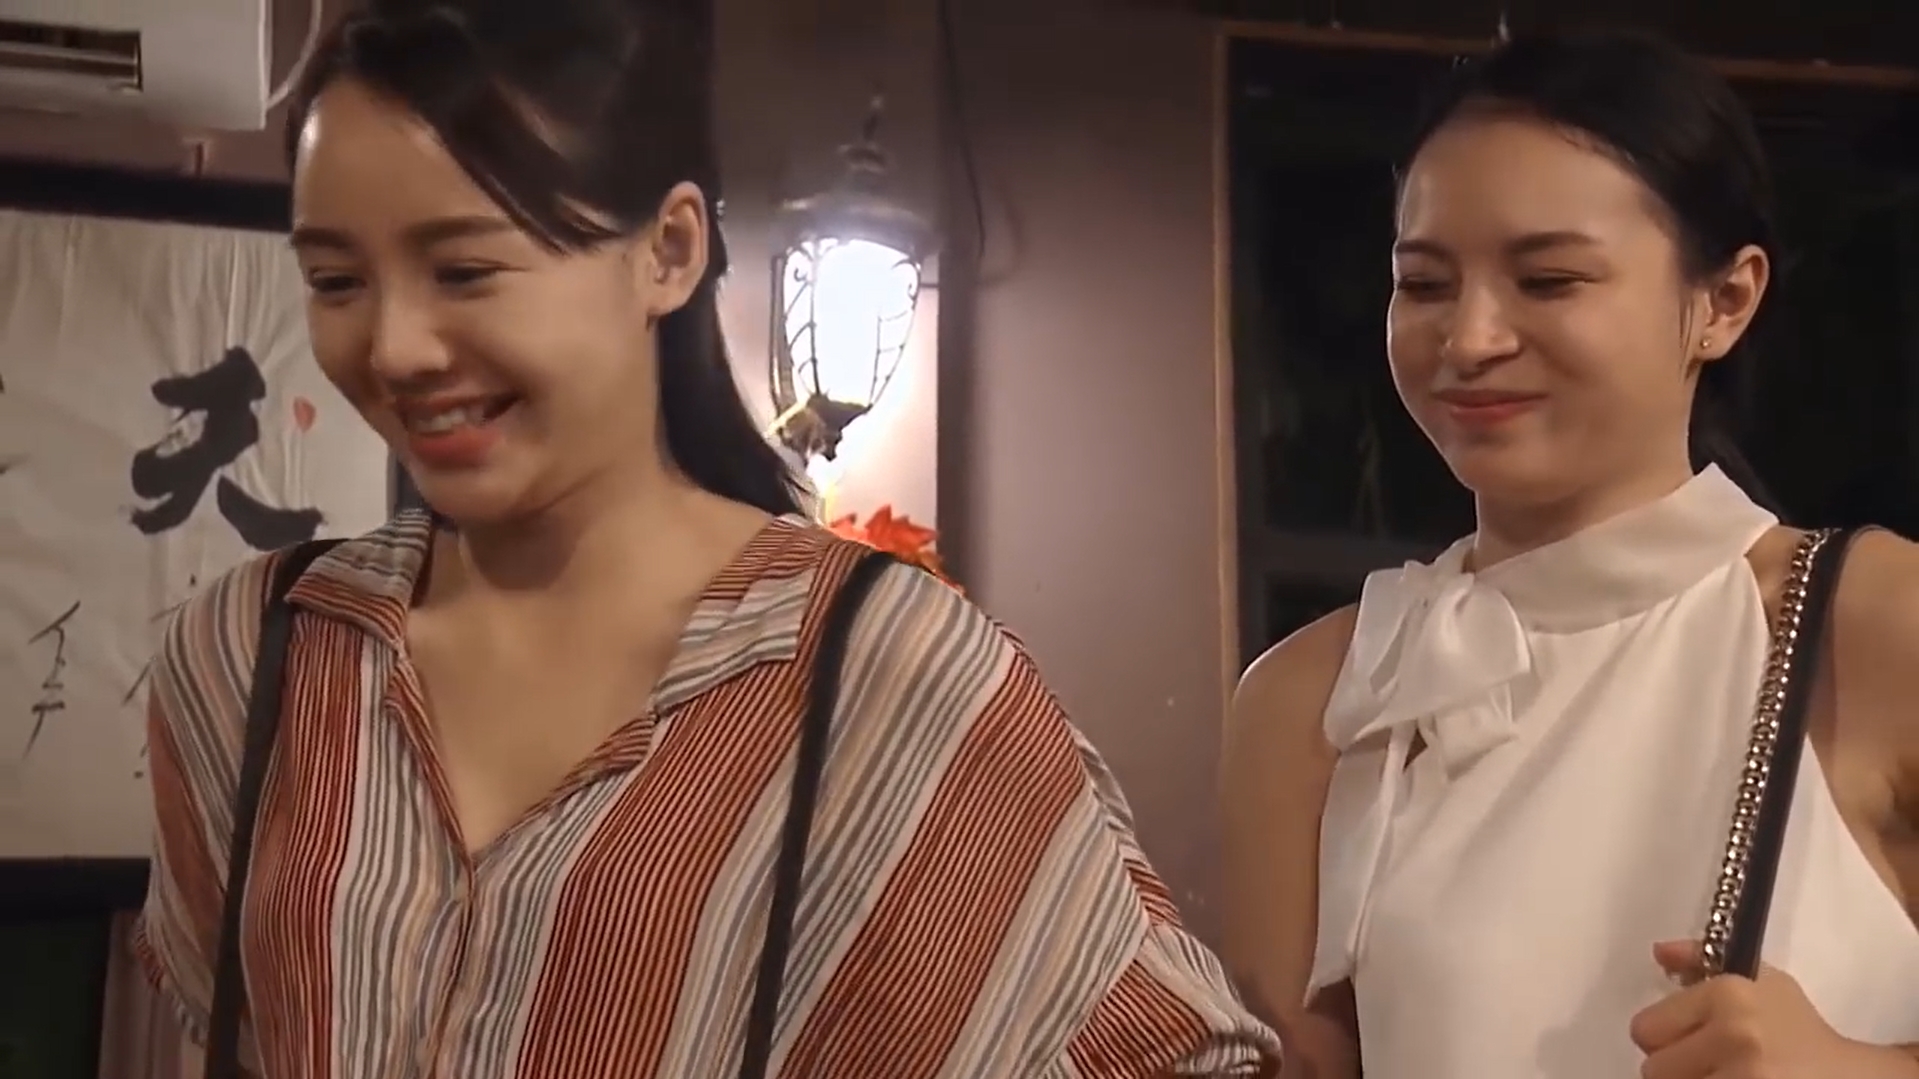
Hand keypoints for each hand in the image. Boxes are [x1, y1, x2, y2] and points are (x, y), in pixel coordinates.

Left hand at [1629, 939, 1899, 1077]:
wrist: (1846, 1075)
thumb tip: (1659, 952)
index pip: (1645, 1028)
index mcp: (1729, 994)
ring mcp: (1743, 1078)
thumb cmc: (1798, 1029)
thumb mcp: (1759, 982)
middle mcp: (1733, 1035)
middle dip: (1676, 1068)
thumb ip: (1701, 961)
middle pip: (1654, 1067)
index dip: (1666, 1038)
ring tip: (1724, 1075)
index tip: (1693, 1040)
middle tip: (1710, 1064)